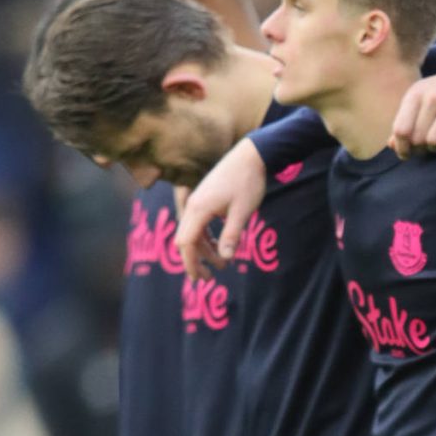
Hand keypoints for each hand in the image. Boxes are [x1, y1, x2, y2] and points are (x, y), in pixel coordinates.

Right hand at [176, 136, 265, 278]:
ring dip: (203, 250)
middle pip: (186, 240)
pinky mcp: (203, 199)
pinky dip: (206, 238)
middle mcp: (193, 205)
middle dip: (195, 260)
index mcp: (199, 209)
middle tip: (210, 278)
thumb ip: (231, 235)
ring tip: (222, 262)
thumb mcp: (242, 212)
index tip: (201, 279)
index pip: (187, 243)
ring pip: (192, 233)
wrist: (250, 156)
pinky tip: (218, 246)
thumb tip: (225, 257)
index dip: (191, 263)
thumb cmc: (247, 183)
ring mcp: (196, 201)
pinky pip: (198, 224)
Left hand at [391, 65, 435, 157]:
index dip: (402, 147)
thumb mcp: (421, 103)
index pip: (401, 130)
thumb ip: (405, 123)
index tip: (406, 155)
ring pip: (435, 141)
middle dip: (421, 149)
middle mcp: (433, 95)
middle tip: (427, 148)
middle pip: (418, 139)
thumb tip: (391, 145)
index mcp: (416, 93)